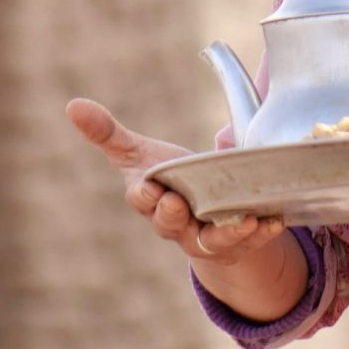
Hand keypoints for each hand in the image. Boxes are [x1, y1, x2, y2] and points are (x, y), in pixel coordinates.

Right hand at [64, 97, 286, 264]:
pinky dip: (262, 233)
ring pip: (211, 241)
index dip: (144, 195)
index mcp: (150, 200)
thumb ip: (108, 132)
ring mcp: (204, 236)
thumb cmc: (165, 178)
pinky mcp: (235, 244)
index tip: (149, 186)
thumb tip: (73, 105)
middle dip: (174, 215)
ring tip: (243, 220)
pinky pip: (249, 243)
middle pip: (171, 225)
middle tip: (179, 203)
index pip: (141, 200)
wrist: (200, 211)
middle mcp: (175, 224)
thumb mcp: (138, 154)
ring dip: (226, 231)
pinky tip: (275, 220)